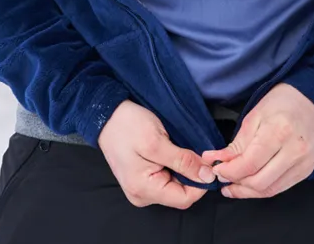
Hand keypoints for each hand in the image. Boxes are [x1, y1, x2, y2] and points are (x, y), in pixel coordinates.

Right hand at [96, 100, 214, 208]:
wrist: (105, 115)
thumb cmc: (126, 126)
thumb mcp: (157, 141)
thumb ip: (184, 161)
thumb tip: (208, 176)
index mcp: (143, 189)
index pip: (185, 198)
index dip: (201, 182)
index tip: (205, 163)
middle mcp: (141, 195)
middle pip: (180, 194)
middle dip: (191, 174)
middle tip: (189, 151)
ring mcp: (141, 189)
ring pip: (175, 187)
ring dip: (182, 170)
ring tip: (176, 150)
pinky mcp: (142, 181)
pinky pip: (166, 180)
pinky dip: (174, 168)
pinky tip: (169, 154)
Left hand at [200, 83, 313, 198]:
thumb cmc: (282, 104)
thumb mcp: (254, 116)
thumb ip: (236, 144)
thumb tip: (216, 161)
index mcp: (279, 132)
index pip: (249, 164)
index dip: (228, 171)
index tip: (215, 168)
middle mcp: (294, 152)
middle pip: (259, 182)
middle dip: (235, 183)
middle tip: (222, 176)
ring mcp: (303, 164)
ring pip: (270, 189)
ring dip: (247, 191)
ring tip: (232, 184)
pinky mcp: (307, 172)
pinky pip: (280, 188)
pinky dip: (262, 189)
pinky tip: (249, 184)